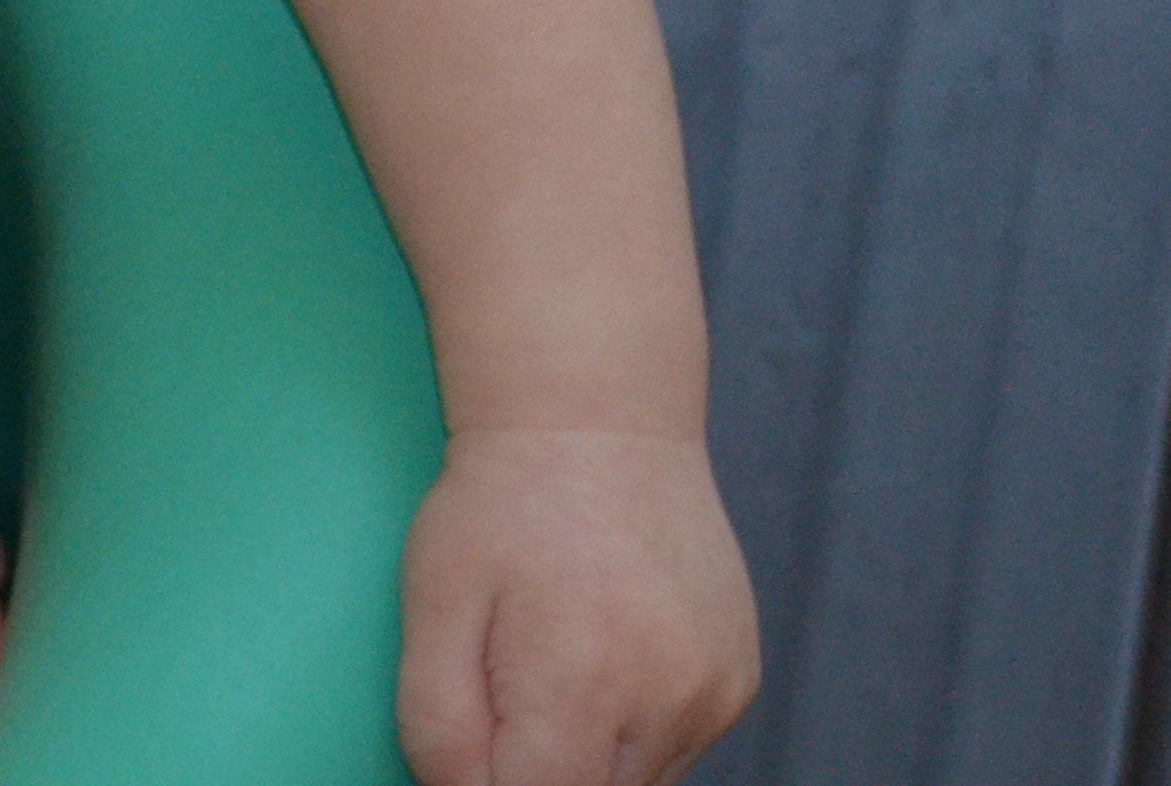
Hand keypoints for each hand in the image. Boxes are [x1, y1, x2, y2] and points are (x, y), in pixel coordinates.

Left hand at [396, 426, 757, 785]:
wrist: (599, 420)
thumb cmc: (502, 505)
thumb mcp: (433, 604)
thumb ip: (439, 726)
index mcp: (585, 680)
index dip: (488, 783)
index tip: (474, 735)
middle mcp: (669, 699)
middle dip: (539, 766)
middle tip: (509, 676)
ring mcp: (715, 694)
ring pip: (636, 783)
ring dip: (587, 751)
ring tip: (558, 653)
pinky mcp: (737, 683)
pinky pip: (674, 747)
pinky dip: (630, 727)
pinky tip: (603, 650)